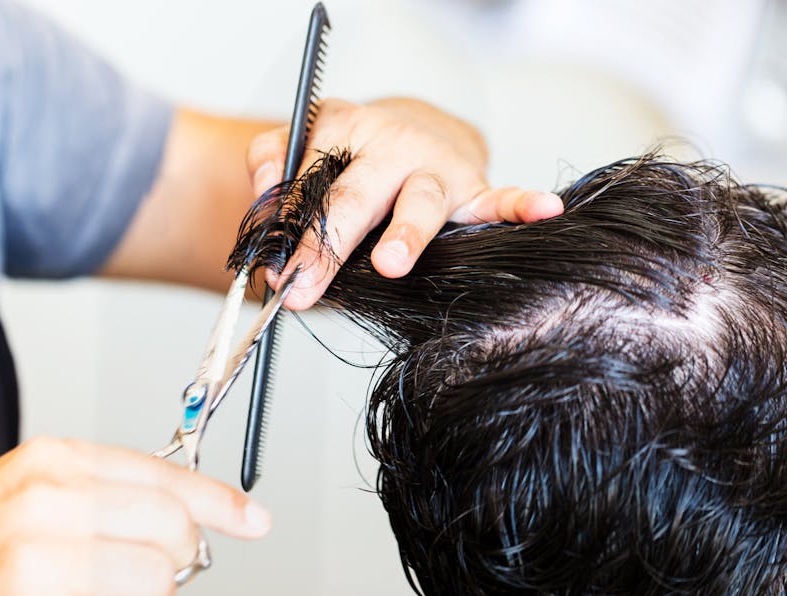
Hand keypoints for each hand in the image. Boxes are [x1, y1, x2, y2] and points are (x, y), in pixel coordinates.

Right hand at [0, 438, 269, 594]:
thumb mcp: (25, 497)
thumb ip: (99, 497)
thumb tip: (177, 519)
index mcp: (52, 461)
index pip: (165, 474)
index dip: (219, 501)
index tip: (253, 518)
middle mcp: (51, 497)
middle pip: (174, 526)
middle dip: (183, 556)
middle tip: (168, 571)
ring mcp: (41, 553)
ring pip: (157, 575)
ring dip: (152, 588)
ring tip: (106, 588)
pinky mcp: (34, 594)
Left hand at [246, 97, 563, 309]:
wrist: (413, 128)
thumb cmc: (355, 152)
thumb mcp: (305, 145)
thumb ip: (271, 163)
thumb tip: (262, 204)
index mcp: (340, 127)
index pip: (307, 181)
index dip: (287, 228)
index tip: (274, 270)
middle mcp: (388, 142)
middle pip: (353, 196)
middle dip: (326, 245)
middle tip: (305, 281)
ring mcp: (433, 163)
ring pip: (419, 199)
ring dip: (405, 232)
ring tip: (390, 261)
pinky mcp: (472, 183)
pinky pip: (498, 196)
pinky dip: (520, 203)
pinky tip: (542, 211)